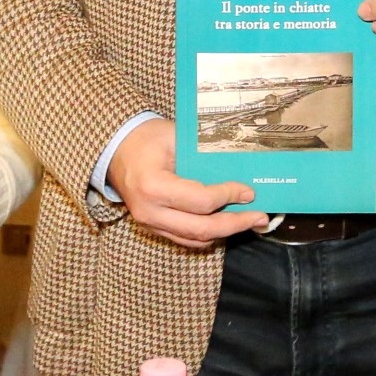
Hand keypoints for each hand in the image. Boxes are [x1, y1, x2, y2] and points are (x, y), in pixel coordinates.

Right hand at [108, 119, 262, 248]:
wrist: (115, 149)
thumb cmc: (145, 138)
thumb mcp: (174, 136)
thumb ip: (204, 153)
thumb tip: (240, 166)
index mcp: (153, 186)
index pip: (200, 201)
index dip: (228, 197)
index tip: (249, 192)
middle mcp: (150, 211)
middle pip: (201, 228)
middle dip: (235, 224)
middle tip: (260, 217)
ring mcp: (149, 224)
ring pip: (195, 239)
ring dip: (226, 232)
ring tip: (250, 222)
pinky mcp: (153, 228)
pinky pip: (185, 239)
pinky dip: (209, 234)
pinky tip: (226, 224)